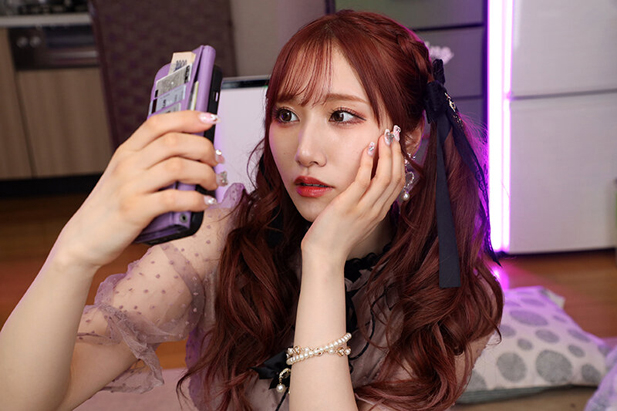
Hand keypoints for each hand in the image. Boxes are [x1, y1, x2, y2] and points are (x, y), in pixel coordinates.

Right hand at [53, 110, 221, 269]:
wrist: (83, 239)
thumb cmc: (111, 208)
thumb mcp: (126, 176)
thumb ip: (151, 161)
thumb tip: (192, 153)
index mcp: (126, 151)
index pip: (159, 123)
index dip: (189, 117)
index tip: (211, 120)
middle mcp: (127, 164)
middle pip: (174, 141)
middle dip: (204, 147)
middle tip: (217, 160)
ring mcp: (130, 187)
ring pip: (177, 167)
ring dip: (204, 173)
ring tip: (212, 183)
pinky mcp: (135, 210)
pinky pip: (173, 198)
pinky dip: (196, 200)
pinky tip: (204, 204)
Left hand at [301, 127, 404, 265]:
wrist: (323, 256)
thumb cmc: (335, 238)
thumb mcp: (356, 220)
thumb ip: (364, 204)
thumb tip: (364, 185)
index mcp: (379, 212)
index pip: (398, 183)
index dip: (400, 161)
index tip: (396, 144)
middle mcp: (376, 210)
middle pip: (396, 177)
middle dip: (397, 152)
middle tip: (394, 132)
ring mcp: (363, 209)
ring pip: (385, 177)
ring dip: (387, 153)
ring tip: (385, 135)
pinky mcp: (348, 206)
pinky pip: (364, 181)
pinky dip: (368, 162)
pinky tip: (367, 148)